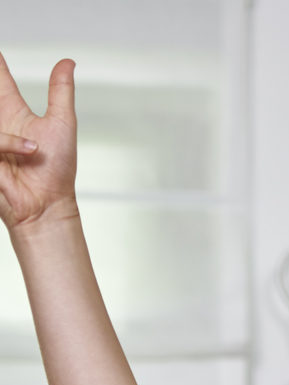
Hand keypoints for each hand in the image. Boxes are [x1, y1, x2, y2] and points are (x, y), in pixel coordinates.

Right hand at [0, 55, 76, 232]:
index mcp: (13, 109)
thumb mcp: (62, 124)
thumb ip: (60, 91)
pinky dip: (5, 145)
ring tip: (32, 151)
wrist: (46, 206)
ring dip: (8, 140)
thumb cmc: (56, 172)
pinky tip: (17, 160)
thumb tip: (68, 61)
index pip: (0, 77)